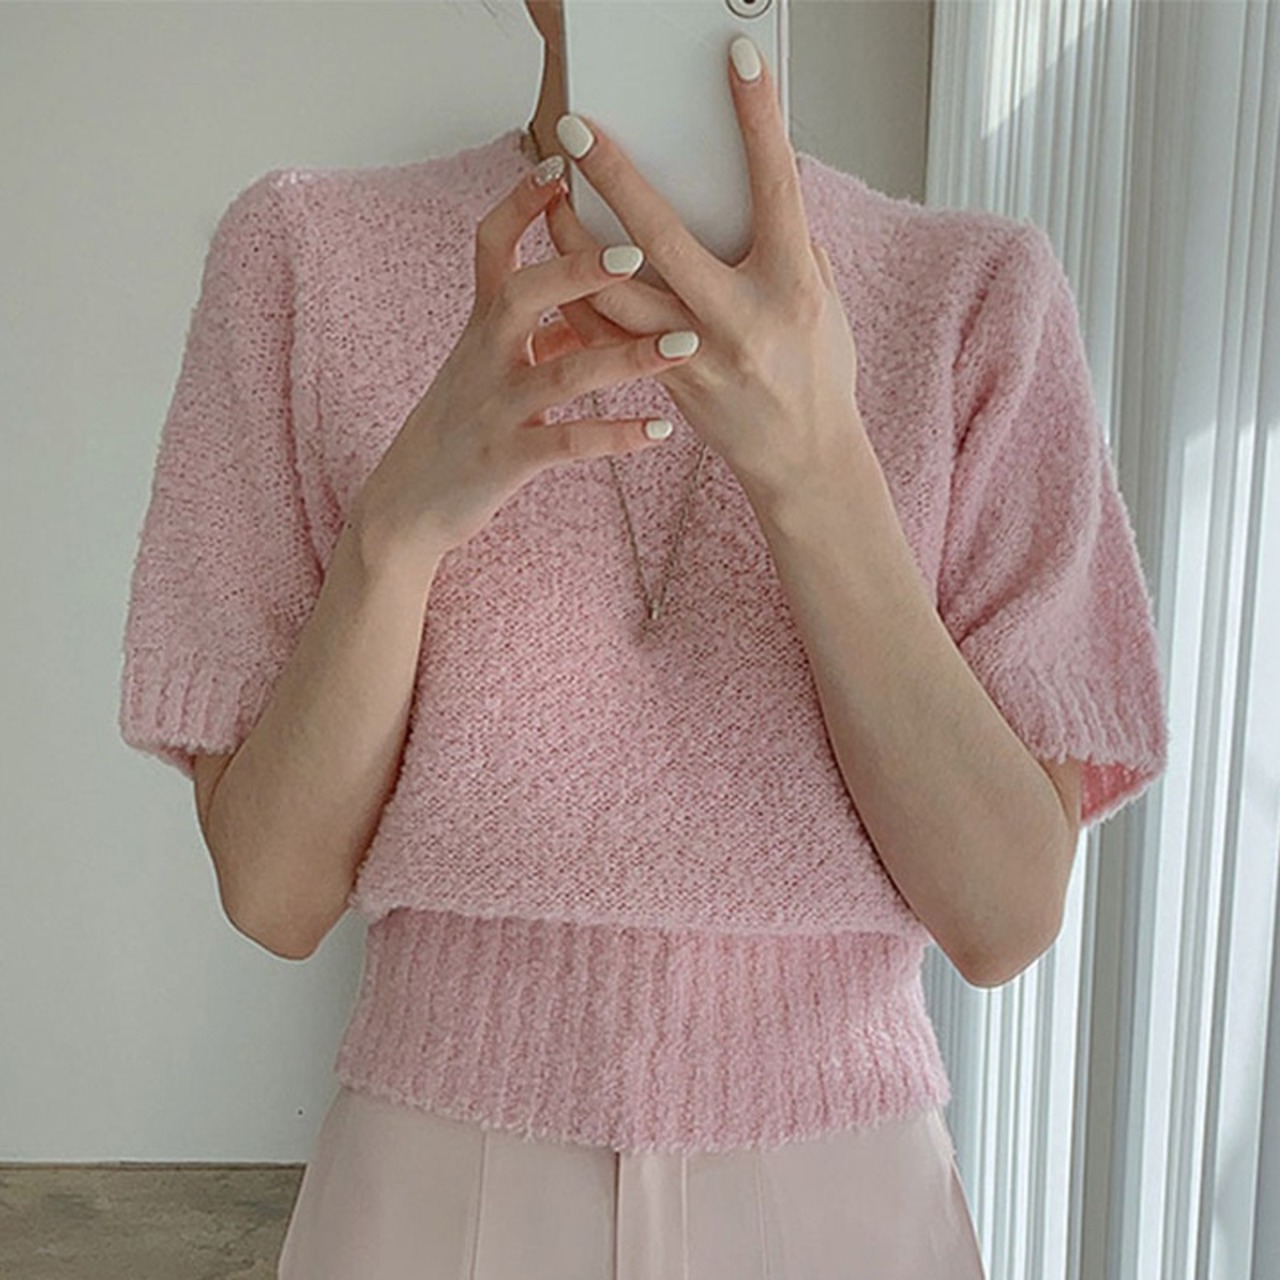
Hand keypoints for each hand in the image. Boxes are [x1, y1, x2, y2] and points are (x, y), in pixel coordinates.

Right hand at [354, 164, 699, 565]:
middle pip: (524, 296)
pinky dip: (616, 436)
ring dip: (628, 358)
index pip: (492, 248)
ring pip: (563, 374)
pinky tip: (660, 431)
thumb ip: (543, 334)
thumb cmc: (459, 428)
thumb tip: (595, 300)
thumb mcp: (491, 368)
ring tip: (684, 345)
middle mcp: (484, 358)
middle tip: (637, 251)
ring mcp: (496, 408)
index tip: (560, 165)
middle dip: (578, 271)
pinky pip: (568, 443)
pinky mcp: (508, 459)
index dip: (521, 204)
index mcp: (482, 327)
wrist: (408, 504)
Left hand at [543, 35, 866, 513]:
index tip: (737, 62)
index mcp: (792, 286)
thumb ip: (788, 243)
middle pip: (663, 236)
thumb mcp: (822, 298)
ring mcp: (696, 355)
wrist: (803, 460)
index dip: (758, 119)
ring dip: (574, 240)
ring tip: (551, 195)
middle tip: (579, 129)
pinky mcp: (666, 381)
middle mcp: (740, 319)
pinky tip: (558, 265)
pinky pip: (608, 337)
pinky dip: (579, 298)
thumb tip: (755, 186)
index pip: (775, 186)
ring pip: (615, 292)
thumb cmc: (818, 373)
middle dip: (615, 176)